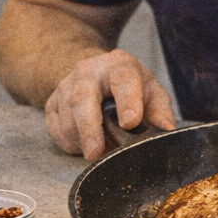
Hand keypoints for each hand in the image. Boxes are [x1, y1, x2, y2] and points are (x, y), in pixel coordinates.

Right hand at [44, 49, 176, 159]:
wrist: (95, 75)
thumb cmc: (128, 87)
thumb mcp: (150, 93)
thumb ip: (159, 110)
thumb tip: (166, 128)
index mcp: (118, 65)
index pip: (123, 79)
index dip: (127, 100)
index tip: (131, 123)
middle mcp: (88, 71)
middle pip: (82, 98)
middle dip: (89, 128)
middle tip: (96, 153)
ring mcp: (65, 86)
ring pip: (67, 119)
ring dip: (82, 141)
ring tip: (100, 149)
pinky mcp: (51, 103)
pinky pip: (55, 130)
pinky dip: (70, 143)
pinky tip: (84, 143)